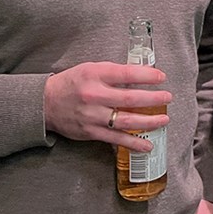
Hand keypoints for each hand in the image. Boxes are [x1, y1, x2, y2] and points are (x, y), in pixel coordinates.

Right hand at [43, 61, 170, 150]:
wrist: (44, 103)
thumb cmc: (73, 83)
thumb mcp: (92, 69)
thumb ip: (115, 72)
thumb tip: (144, 75)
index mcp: (95, 75)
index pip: (126, 74)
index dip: (146, 76)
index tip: (161, 77)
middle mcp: (94, 95)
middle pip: (129, 98)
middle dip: (152, 99)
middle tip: (168, 97)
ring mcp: (92, 116)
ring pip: (125, 121)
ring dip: (148, 122)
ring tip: (164, 120)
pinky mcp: (90, 132)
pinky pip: (115, 139)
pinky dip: (133, 143)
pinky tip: (148, 144)